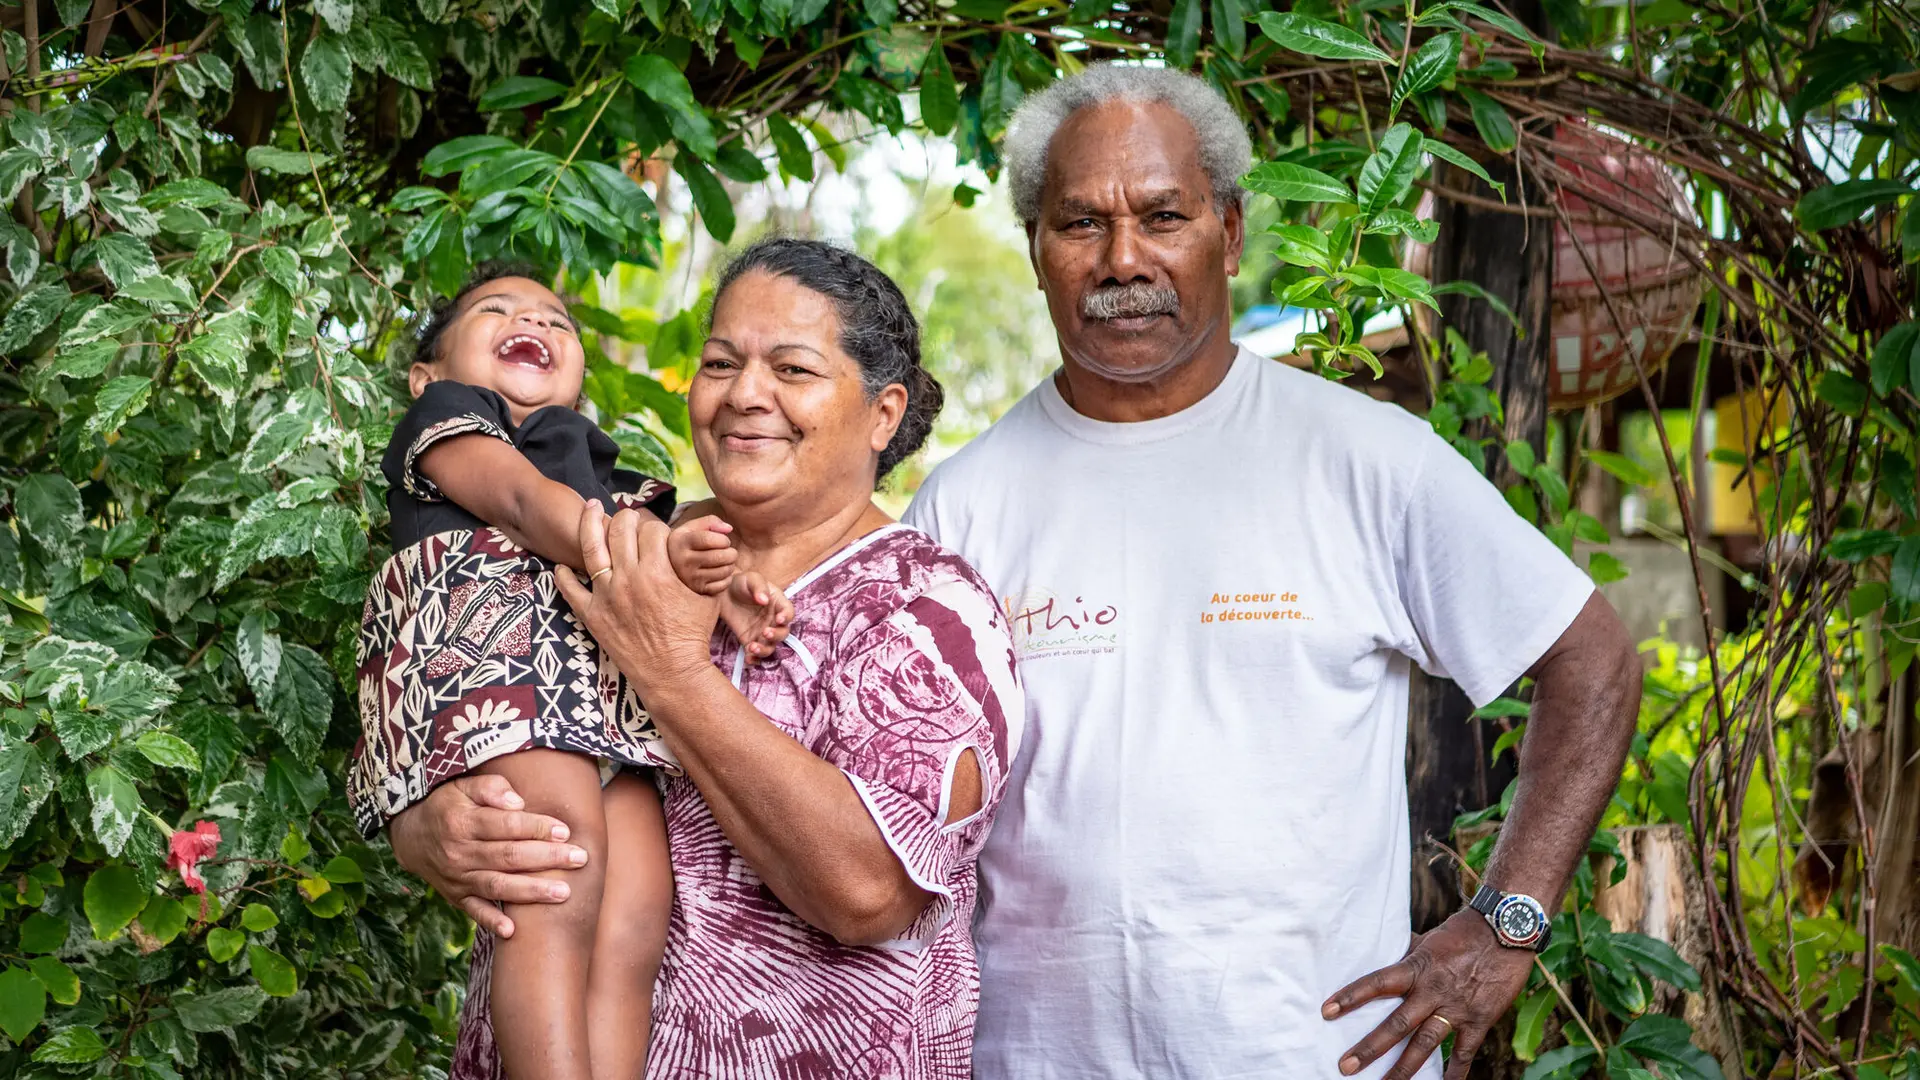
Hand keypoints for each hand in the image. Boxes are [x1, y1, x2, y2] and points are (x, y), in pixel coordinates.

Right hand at [386, 774, 588, 937]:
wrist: (412, 834)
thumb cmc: (449, 805)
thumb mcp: (463, 786)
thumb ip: (490, 787)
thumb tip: (518, 801)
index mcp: (463, 822)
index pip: (506, 825)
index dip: (537, 828)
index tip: (565, 831)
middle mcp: (459, 852)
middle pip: (508, 856)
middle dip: (547, 858)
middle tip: (580, 859)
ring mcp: (457, 877)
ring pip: (497, 885)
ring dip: (531, 891)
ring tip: (563, 894)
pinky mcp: (455, 896)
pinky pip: (474, 911)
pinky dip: (491, 921)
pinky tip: (513, 931)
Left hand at [555, 501, 718, 700]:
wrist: (673, 673)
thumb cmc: (693, 635)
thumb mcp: (708, 595)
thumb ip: (704, 566)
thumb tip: (714, 544)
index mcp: (658, 571)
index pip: (651, 530)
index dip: (656, 527)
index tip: (656, 533)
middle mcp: (629, 578)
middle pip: (620, 530)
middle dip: (626, 518)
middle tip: (628, 518)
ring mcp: (606, 596)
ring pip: (592, 548)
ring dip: (590, 523)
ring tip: (590, 509)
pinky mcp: (592, 615)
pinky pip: (570, 589)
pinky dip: (563, 575)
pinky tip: (562, 566)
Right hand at [666, 513, 736, 595]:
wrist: (672, 566)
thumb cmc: (688, 543)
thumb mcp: (692, 528)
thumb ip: (710, 522)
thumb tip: (728, 529)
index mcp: (680, 542)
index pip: (708, 539)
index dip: (723, 539)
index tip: (724, 541)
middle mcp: (682, 561)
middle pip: (719, 557)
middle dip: (731, 553)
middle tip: (729, 551)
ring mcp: (690, 578)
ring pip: (723, 571)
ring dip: (731, 565)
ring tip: (725, 561)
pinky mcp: (698, 590)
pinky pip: (723, 584)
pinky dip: (727, 577)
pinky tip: (721, 572)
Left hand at [720, 571, 794, 659]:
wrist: (722, 591)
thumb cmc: (740, 582)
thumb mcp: (750, 578)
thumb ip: (759, 587)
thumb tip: (764, 600)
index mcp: (777, 603)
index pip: (788, 612)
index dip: (786, 617)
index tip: (778, 619)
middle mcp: (772, 620)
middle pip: (783, 633)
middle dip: (776, 636)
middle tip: (765, 632)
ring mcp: (761, 631)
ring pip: (770, 646)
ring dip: (764, 650)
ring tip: (752, 647)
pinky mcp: (749, 639)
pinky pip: (754, 653)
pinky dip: (753, 659)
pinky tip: (747, 659)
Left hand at [1322, 910, 1535, 1079]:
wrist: (1507, 929)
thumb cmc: (1465, 931)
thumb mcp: (1429, 939)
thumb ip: (1409, 955)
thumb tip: (1387, 953)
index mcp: (1416, 967)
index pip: (1376, 983)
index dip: (1351, 997)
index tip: (1327, 1011)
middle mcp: (1432, 990)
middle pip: (1396, 1025)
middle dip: (1370, 1048)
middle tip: (1346, 1067)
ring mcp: (1456, 1008)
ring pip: (1424, 1044)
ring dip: (1404, 1070)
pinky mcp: (1479, 1020)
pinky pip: (1464, 1053)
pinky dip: (1454, 1073)